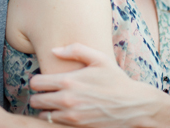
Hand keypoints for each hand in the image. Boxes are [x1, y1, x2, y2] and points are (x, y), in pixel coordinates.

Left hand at [29, 43, 169, 127]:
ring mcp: (72, 116)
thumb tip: (54, 50)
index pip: (35, 83)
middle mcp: (67, 100)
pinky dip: (55, 119)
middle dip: (39, 95)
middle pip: (35, 100)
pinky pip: (55, 124)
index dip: (37, 80)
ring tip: (54, 103)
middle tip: (47, 92)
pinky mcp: (77, 127)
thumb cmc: (116, 79)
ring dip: (46, 109)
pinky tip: (63, 112)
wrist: (134, 105)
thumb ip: (75, 50)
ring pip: (43, 114)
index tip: (43, 80)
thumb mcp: (99, 58)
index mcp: (68, 81)